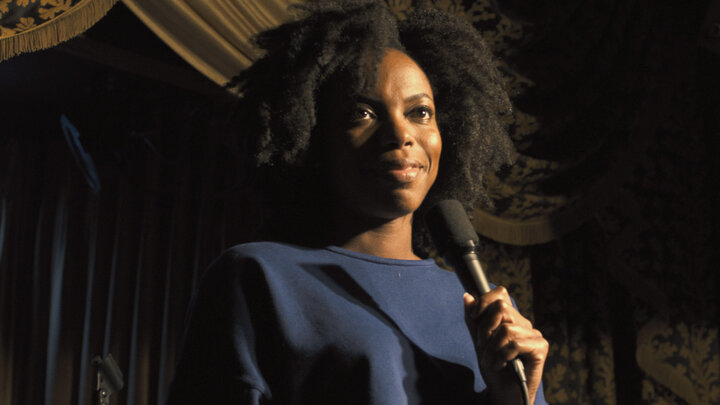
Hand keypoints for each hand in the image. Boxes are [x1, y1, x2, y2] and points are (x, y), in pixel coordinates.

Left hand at [464, 287, 547, 404]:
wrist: (504, 392)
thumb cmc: (494, 368)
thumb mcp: (479, 342)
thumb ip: (474, 320)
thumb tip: (467, 296)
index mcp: (510, 318)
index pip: (500, 294)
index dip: (484, 302)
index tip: (474, 318)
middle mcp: (523, 323)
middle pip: (501, 308)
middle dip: (485, 329)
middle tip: (484, 348)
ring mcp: (533, 334)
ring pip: (506, 329)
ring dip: (492, 349)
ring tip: (492, 361)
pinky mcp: (540, 346)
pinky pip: (515, 343)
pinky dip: (502, 356)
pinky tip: (502, 365)